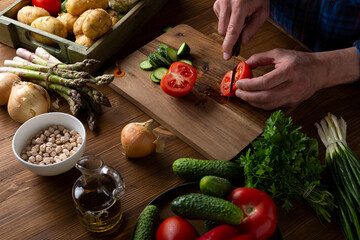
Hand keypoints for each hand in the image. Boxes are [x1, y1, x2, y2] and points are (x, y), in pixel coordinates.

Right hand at [213, 0, 268, 59]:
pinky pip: (219, 20)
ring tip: (239, 17)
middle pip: (224, 31)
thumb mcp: (262, 11)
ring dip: (229, 27)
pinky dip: (226, 19)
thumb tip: (243, 42)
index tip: (226, 55)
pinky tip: (233, 12)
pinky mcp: (216, 4)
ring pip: (220, 27)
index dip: (229, 45)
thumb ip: (253, 28)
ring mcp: (219, 3)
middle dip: (231, 35)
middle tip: (242, 31)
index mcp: (240, 5)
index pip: (232, 30)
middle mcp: (227, 3)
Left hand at [235, 47, 359, 109]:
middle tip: (238, 92)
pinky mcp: (293, 103)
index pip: (266, 82)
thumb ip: (260, 58)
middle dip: (248, 96)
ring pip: (268, 104)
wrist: (320, 71)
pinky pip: (273, 106)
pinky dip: (260, 104)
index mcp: (290, 70)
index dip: (249, 85)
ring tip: (243, 95)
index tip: (239, 83)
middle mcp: (293, 85)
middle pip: (266, 96)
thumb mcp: (280, 53)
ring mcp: (294, 96)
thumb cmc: (299, 60)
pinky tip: (253, 99)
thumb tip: (244, 64)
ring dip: (252, 101)